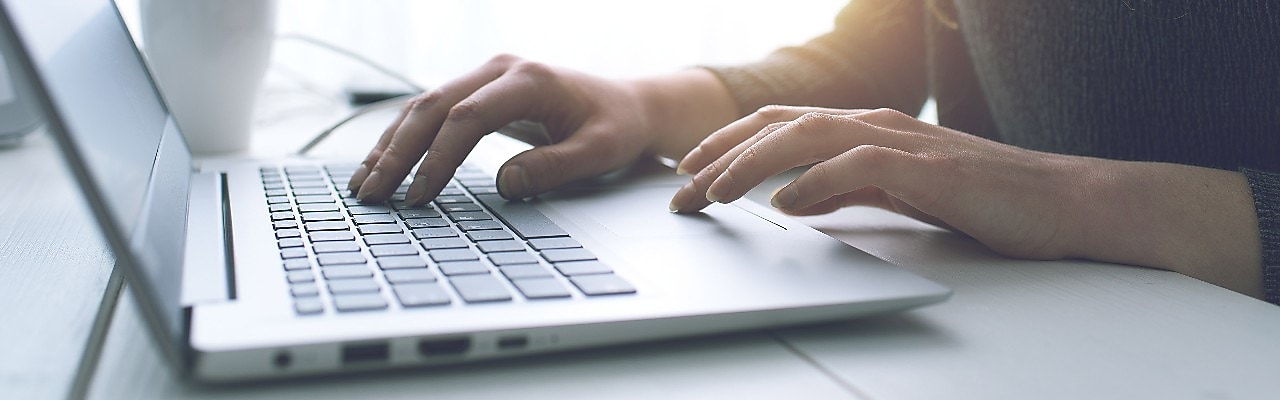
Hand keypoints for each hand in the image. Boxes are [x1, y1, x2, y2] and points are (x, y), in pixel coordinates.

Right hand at [347, 54, 654, 203]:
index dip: (439, 157)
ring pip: (423, 106)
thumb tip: (506, 184)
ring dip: (391, 146)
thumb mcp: (600, 152)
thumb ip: (554, 167)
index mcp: (529, 80)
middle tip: (373, 195)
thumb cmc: (617, 126)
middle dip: (398, 153)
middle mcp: (500, 69)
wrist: (628, 103)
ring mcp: (486, 76)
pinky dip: (404, 139)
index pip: (469, 118)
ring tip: (363, 185)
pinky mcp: (480, 90)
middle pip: (433, 107)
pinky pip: (432, 112)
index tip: (419, 196)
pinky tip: (382, 165)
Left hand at [669, 106, 1262, 300]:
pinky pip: (857, 166)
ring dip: (753, 164)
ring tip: (713, 192)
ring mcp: (902, 141)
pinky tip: (785, 205)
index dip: (728, 145)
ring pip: (808, 136)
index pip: (780, 125)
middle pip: (780, 124)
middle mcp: (877, 123)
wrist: (1063, 202)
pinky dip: (814, 182)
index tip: (688, 175)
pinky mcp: (927, 167)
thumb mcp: (898, 192)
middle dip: (722, 154)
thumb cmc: (984, 199)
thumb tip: (796, 200)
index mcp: (867, 127)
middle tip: (680, 187)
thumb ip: (847, 189)